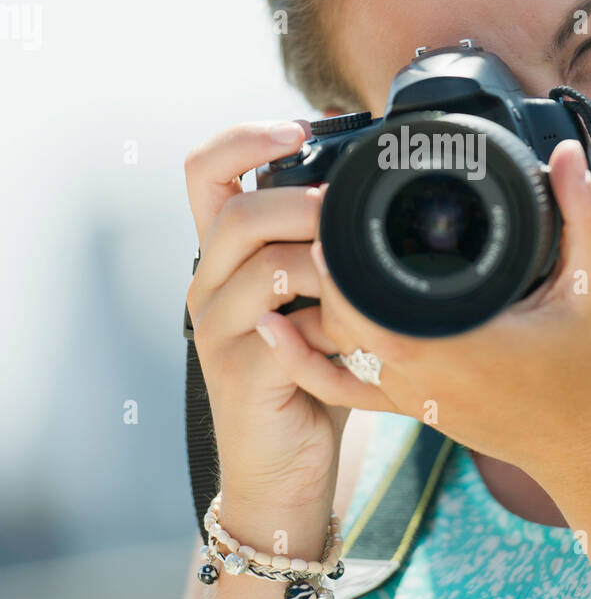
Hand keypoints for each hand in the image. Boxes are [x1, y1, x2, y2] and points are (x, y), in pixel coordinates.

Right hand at [184, 120, 395, 512]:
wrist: (285, 469)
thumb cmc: (309, 374)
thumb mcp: (316, 296)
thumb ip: (327, 246)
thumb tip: (379, 188)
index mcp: (222, 256)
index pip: (204, 171)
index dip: (245, 138)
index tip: (298, 129)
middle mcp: (207, 285)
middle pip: (238, 212)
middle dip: (304, 203)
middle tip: (352, 214)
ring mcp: (216, 329)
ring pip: (264, 264)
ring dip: (327, 261)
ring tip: (365, 275)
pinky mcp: (240, 372)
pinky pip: (287, 327)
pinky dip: (334, 320)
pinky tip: (361, 329)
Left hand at [293, 138, 590, 486]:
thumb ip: (582, 215)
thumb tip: (570, 154)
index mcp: (456, 344)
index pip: (364, 306)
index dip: (336, 265)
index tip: (328, 216)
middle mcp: (421, 374)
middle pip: (338, 319)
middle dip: (322, 271)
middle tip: (317, 217)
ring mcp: (412, 396)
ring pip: (335, 348)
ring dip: (316, 303)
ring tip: (305, 251)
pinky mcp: (413, 408)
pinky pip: (343, 388)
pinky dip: (305, 360)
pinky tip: (276, 330)